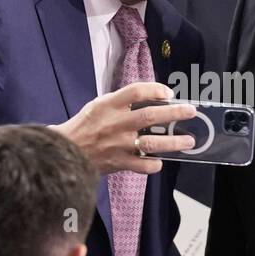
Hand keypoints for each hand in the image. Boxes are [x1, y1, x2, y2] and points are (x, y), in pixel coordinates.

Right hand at [51, 82, 196, 174]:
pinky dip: (153, 164)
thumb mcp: (98, 106)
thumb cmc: (84, 127)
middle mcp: (115, 124)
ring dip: (173, 142)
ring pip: (151, 143)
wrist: (63, 152)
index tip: (168, 92)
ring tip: (189, 141)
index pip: (135, 92)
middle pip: (149, 116)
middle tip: (191, 111)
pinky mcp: (118, 163)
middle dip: (173, 113)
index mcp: (108, 105)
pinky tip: (160, 162)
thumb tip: (152, 99)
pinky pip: (142, 166)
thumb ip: (121, 102)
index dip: (154, 89)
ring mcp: (117, 145)